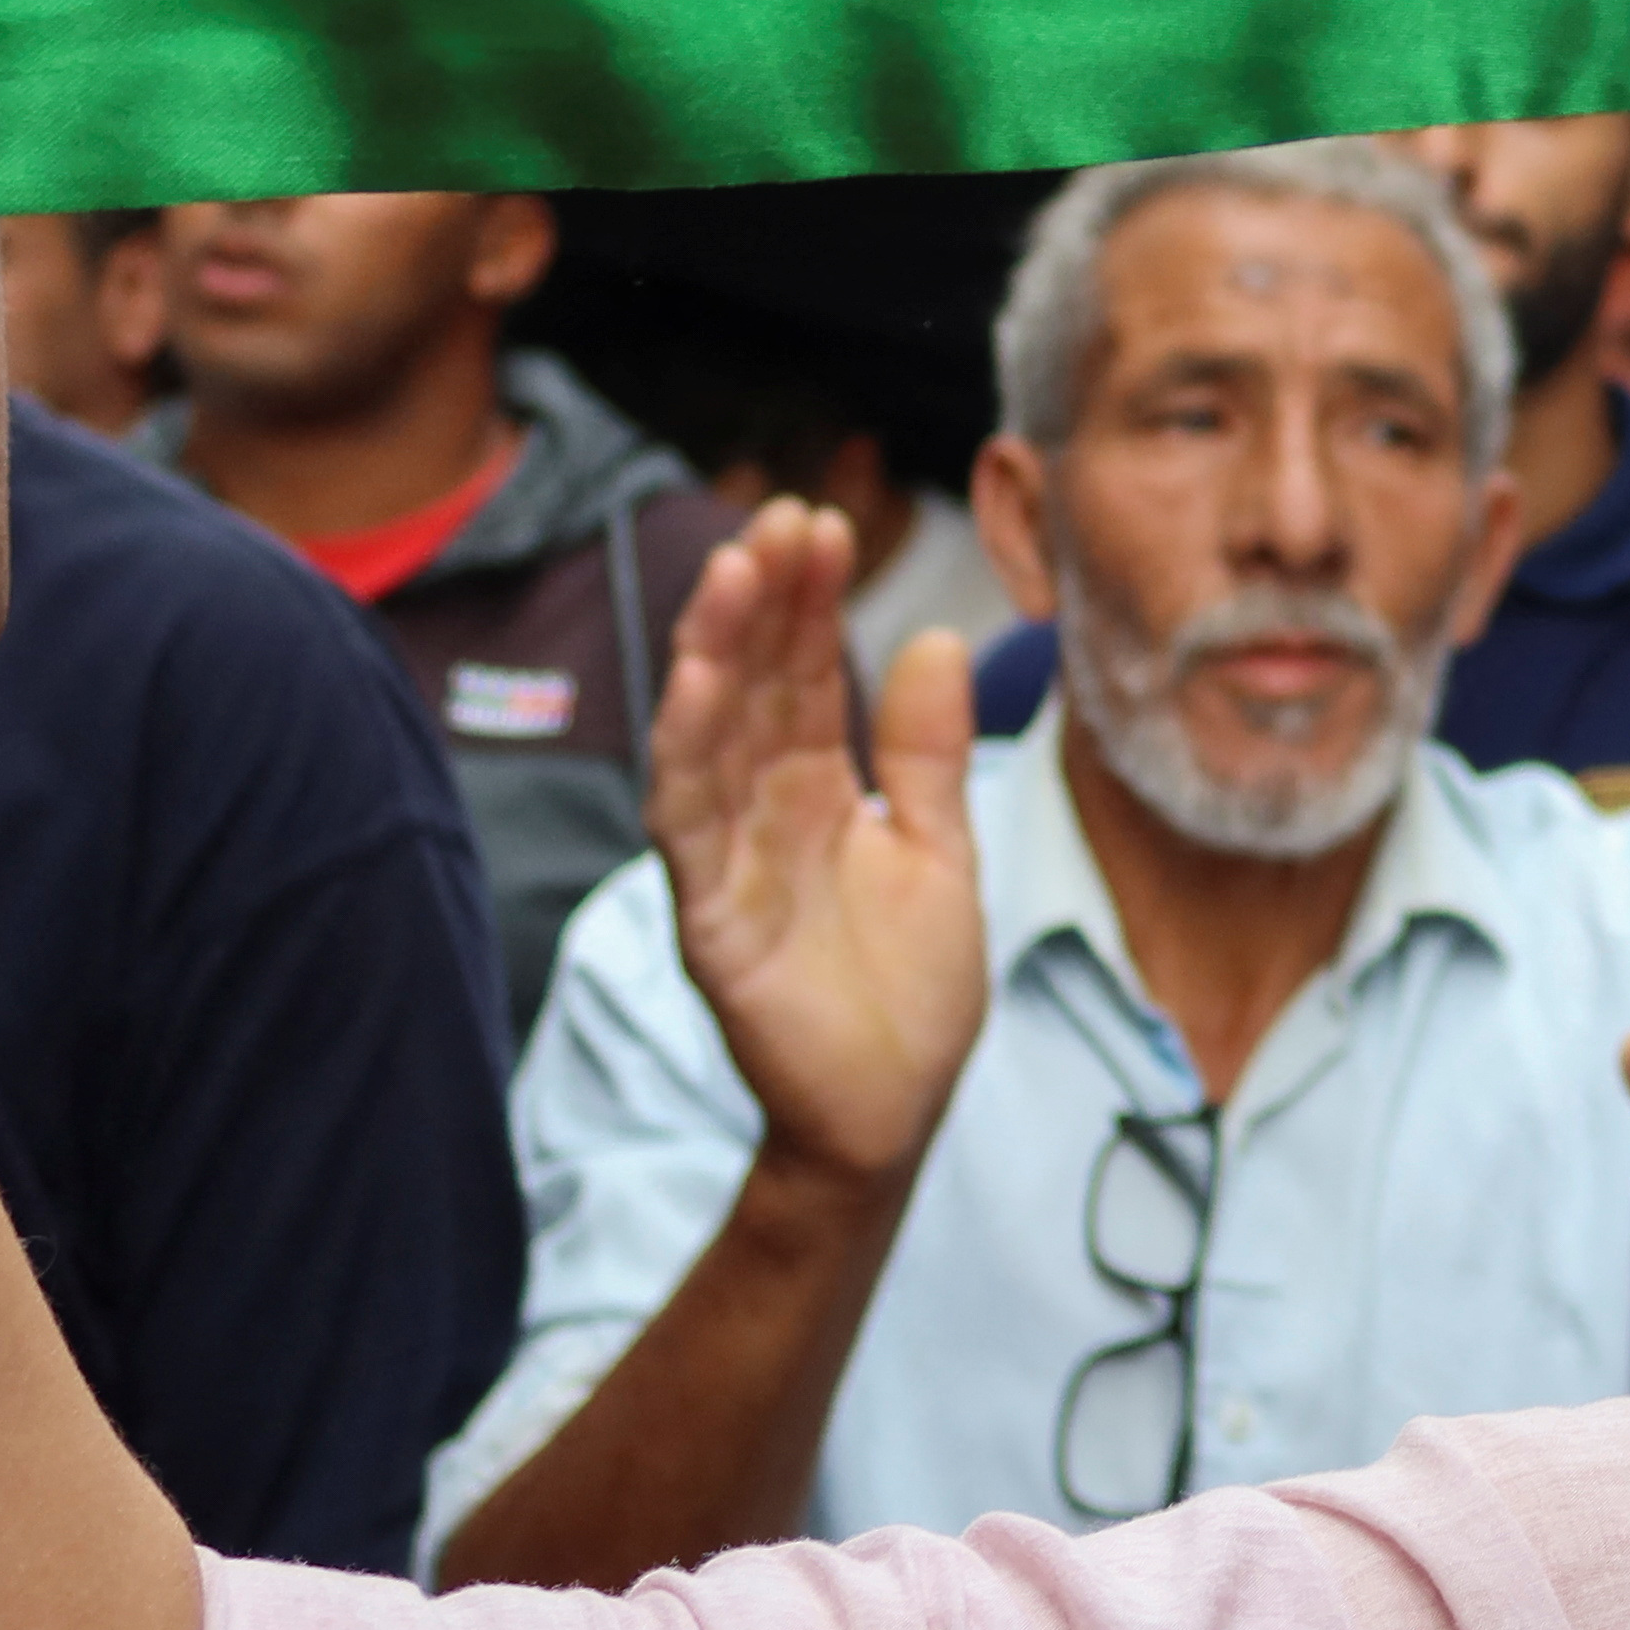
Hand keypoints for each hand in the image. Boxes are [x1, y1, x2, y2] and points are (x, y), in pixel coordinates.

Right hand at [652, 499, 986, 1189]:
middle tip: (785, 515)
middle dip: (764, 600)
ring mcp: (728, 864)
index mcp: (817, 793)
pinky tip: (699, 685)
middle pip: (754, 688)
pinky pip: (688, 825)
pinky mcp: (712, 922)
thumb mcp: (940, 847)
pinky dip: (689, 752)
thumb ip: (929, 751)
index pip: (804, 674)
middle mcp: (761, 814)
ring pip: (708, 739)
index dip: (808, 599)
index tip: (824, 521)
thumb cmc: (909, 989)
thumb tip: (931, 638)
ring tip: (735, 568)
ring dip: (716, 652)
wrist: (896, 1114)